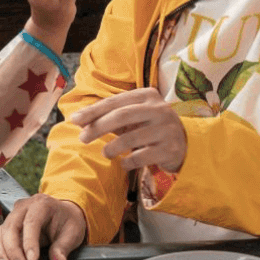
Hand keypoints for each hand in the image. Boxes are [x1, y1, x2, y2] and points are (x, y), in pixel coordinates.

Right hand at [0, 194, 87, 259]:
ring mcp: (14, 216)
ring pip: (1, 232)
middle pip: (12, 226)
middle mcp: (24, 207)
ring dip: (1, 252)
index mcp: (42, 204)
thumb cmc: (67, 221)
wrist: (63, 214)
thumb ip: (64, 247)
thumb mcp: (73, 233)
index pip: (32, 221)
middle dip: (13, 250)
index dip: (30, 241)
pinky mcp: (8, 227)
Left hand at [70, 88, 187, 172]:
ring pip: (131, 138)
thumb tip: (79, 120)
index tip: (74, 120)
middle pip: (121, 116)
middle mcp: (159, 109)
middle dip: (98, 127)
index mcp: (147, 95)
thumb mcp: (135, 116)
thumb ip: (111, 115)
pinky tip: (122, 164)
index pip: (115, 102)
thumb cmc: (150, 127)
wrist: (184, 143)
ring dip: (112, 147)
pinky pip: (141, 157)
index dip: (93, 111)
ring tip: (105, 152)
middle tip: (82, 138)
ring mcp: (166, 129)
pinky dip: (127, 162)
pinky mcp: (170, 149)